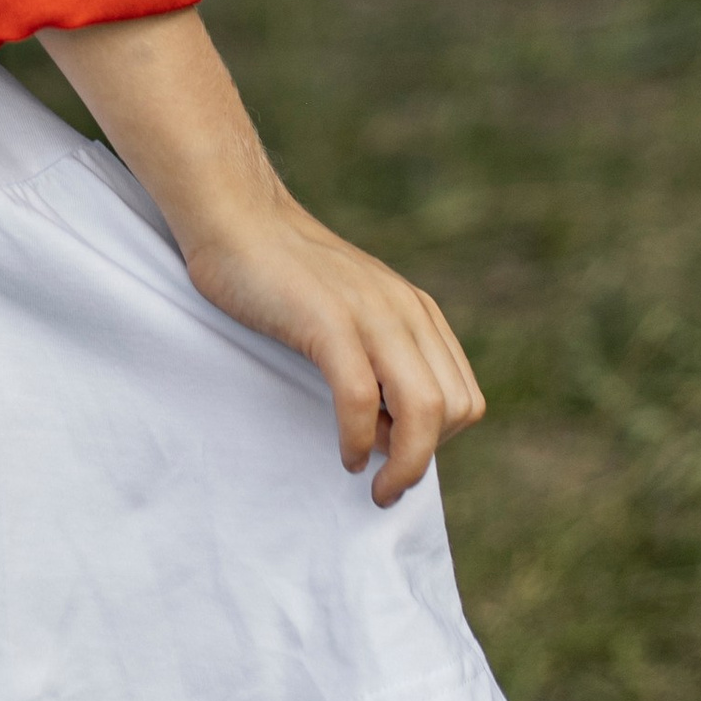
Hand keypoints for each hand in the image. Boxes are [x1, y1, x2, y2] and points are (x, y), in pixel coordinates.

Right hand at [53, 2, 485, 507]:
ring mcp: (369, 313)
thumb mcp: (352, 312)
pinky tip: (344, 455)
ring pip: (424, 411)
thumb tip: (393, 430)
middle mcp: (405, 311)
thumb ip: (380, 356)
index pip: (465, 398)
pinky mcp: (327, 320)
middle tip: (382, 480)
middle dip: (424, 459)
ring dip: (403, 464)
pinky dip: (359, 441)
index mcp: (417, 312)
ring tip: (371, 484)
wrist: (234, 216)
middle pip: (455, 410)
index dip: (438, 441)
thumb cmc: (282, 276)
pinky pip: (362, 398)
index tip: (393, 457)